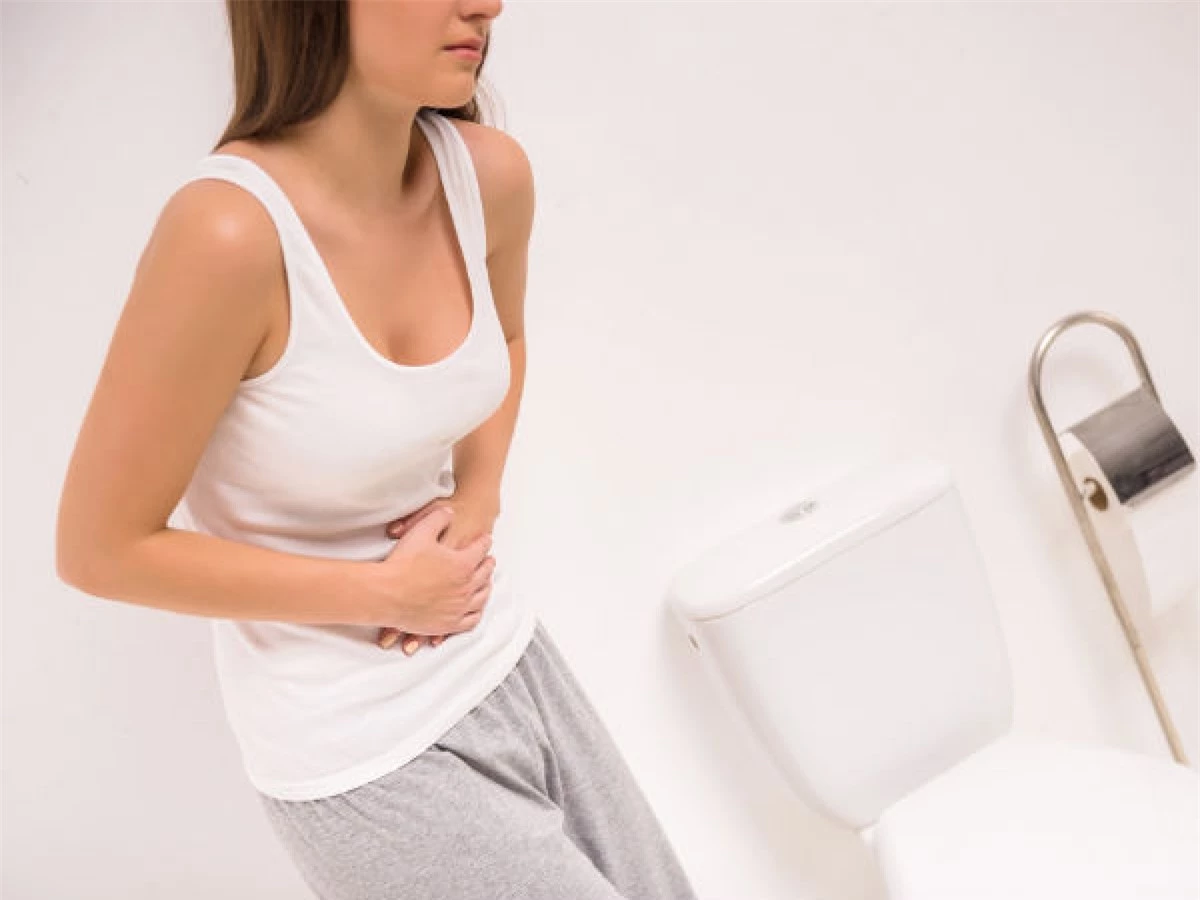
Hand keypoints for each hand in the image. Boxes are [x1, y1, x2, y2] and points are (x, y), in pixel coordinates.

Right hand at [378, 489, 499, 653]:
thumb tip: (450, 512)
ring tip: (486, 583)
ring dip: (486, 588)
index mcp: (463, 564)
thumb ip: (439, 518)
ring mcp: (458, 608)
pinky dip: (476, 612)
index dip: (484, 542)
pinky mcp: (448, 624)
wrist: (386, 595)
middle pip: (485, 574)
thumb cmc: (403, 564)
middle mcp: (466, 587)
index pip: (480, 549)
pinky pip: (471, 620)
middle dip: (488, 564)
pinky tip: (475, 609)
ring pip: (481, 598)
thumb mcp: (421, 531)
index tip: (486, 540)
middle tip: (489, 560)